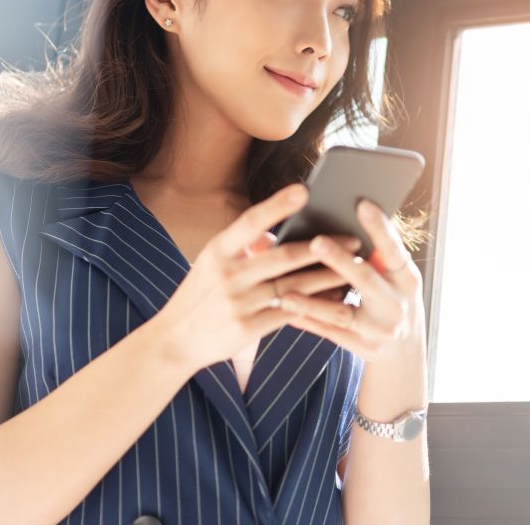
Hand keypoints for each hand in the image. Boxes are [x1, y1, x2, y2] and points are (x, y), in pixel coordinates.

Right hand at [154, 184, 360, 372]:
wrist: (175, 340)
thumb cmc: (200, 293)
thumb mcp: (212, 262)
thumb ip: (242, 245)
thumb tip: (274, 231)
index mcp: (218, 250)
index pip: (250, 222)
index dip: (277, 205)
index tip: (304, 190)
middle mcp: (228, 274)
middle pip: (283, 257)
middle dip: (323, 247)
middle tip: (353, 238)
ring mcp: (239, 302)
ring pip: (294, 286)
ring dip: (328, 277)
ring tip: (354, 267)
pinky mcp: (247, 328)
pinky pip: (290, 313)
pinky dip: (315, 305)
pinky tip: (336, 298)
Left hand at [278, 198, 425, 365]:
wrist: (405, 352)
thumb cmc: (394, 299)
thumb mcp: (397, 277)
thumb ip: (380, 253)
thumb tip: (355, 216)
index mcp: (407, 278)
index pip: (394, 250)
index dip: (380, 228)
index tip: (362, 204)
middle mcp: (397, 304)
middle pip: (365, 279)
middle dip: (340, 261)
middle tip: (317, 242)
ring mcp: (380, 328)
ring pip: (342, 313)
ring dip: (313, 302)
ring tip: (285, 292)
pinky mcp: (363, 347)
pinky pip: (331, 333)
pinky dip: (309, 321)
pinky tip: (287, 310)